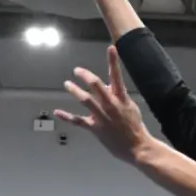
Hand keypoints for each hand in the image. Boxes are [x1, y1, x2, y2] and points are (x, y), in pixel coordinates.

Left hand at [56, 47, 150, 163]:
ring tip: (67, 84)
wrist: (137, 147)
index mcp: (121, 99)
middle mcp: (111, 105)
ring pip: (85, 100)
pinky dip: (66, 116)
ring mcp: (102, 117)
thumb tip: (107, 87)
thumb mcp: (130, 107)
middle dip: (85, 76)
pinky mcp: (95, 128)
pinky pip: (78, 121)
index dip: (113, 61)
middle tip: (77, 70)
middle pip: (96, 85)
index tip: (111, 48)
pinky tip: (57, 112)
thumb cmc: (135, 127)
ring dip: (75, 90)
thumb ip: (117, 96)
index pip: (117, 76)